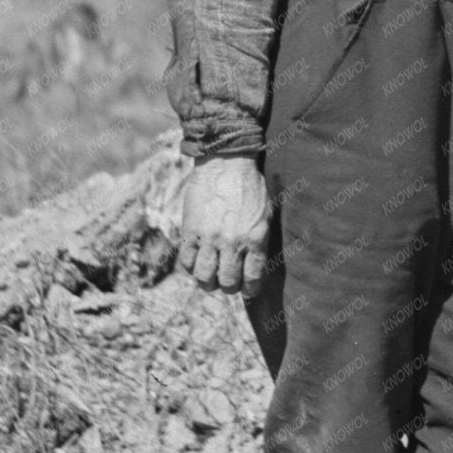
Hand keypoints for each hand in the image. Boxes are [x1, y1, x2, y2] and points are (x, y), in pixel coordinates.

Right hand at [177, 156, 272, 295]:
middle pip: (227, 283)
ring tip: (211, 274)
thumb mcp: (265, 214)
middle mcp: (232, 242)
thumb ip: (259, 242)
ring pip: (204, 277)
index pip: (252, 279)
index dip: (250, 289)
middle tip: (228, 280)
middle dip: (229, 287)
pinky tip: (198, 259)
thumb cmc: (251, 187)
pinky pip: (187, 262)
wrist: (226, 163)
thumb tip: (253, 267)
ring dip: (208, 281)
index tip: (247, 288)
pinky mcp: (190, 231)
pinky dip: (192, 266)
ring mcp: (209, 237)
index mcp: (255, 239)